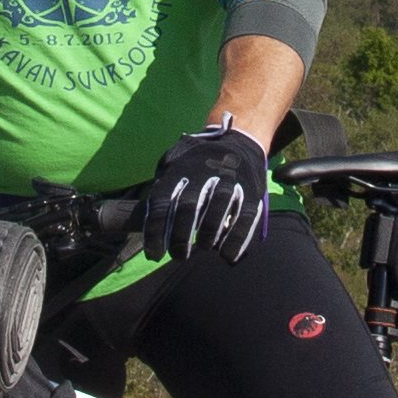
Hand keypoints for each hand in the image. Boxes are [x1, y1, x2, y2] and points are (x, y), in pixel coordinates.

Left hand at [144, 119, 272, 265]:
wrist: (238, 141)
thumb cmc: (196, 163)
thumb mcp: (173, 164)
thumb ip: (161, 189)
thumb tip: (146, 224)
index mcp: (179, 168)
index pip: (161, 202)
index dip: (155, 231)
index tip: (154, 255)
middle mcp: (203, 172)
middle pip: (188, 207)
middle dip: (180, 237)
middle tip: (178, 256)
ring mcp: (229, 179)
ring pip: (217, 209)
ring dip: (208, 235)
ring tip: (204, 247)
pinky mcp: (251, 190)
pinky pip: (244, 217)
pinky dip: (236, 239)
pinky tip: (227, 255)